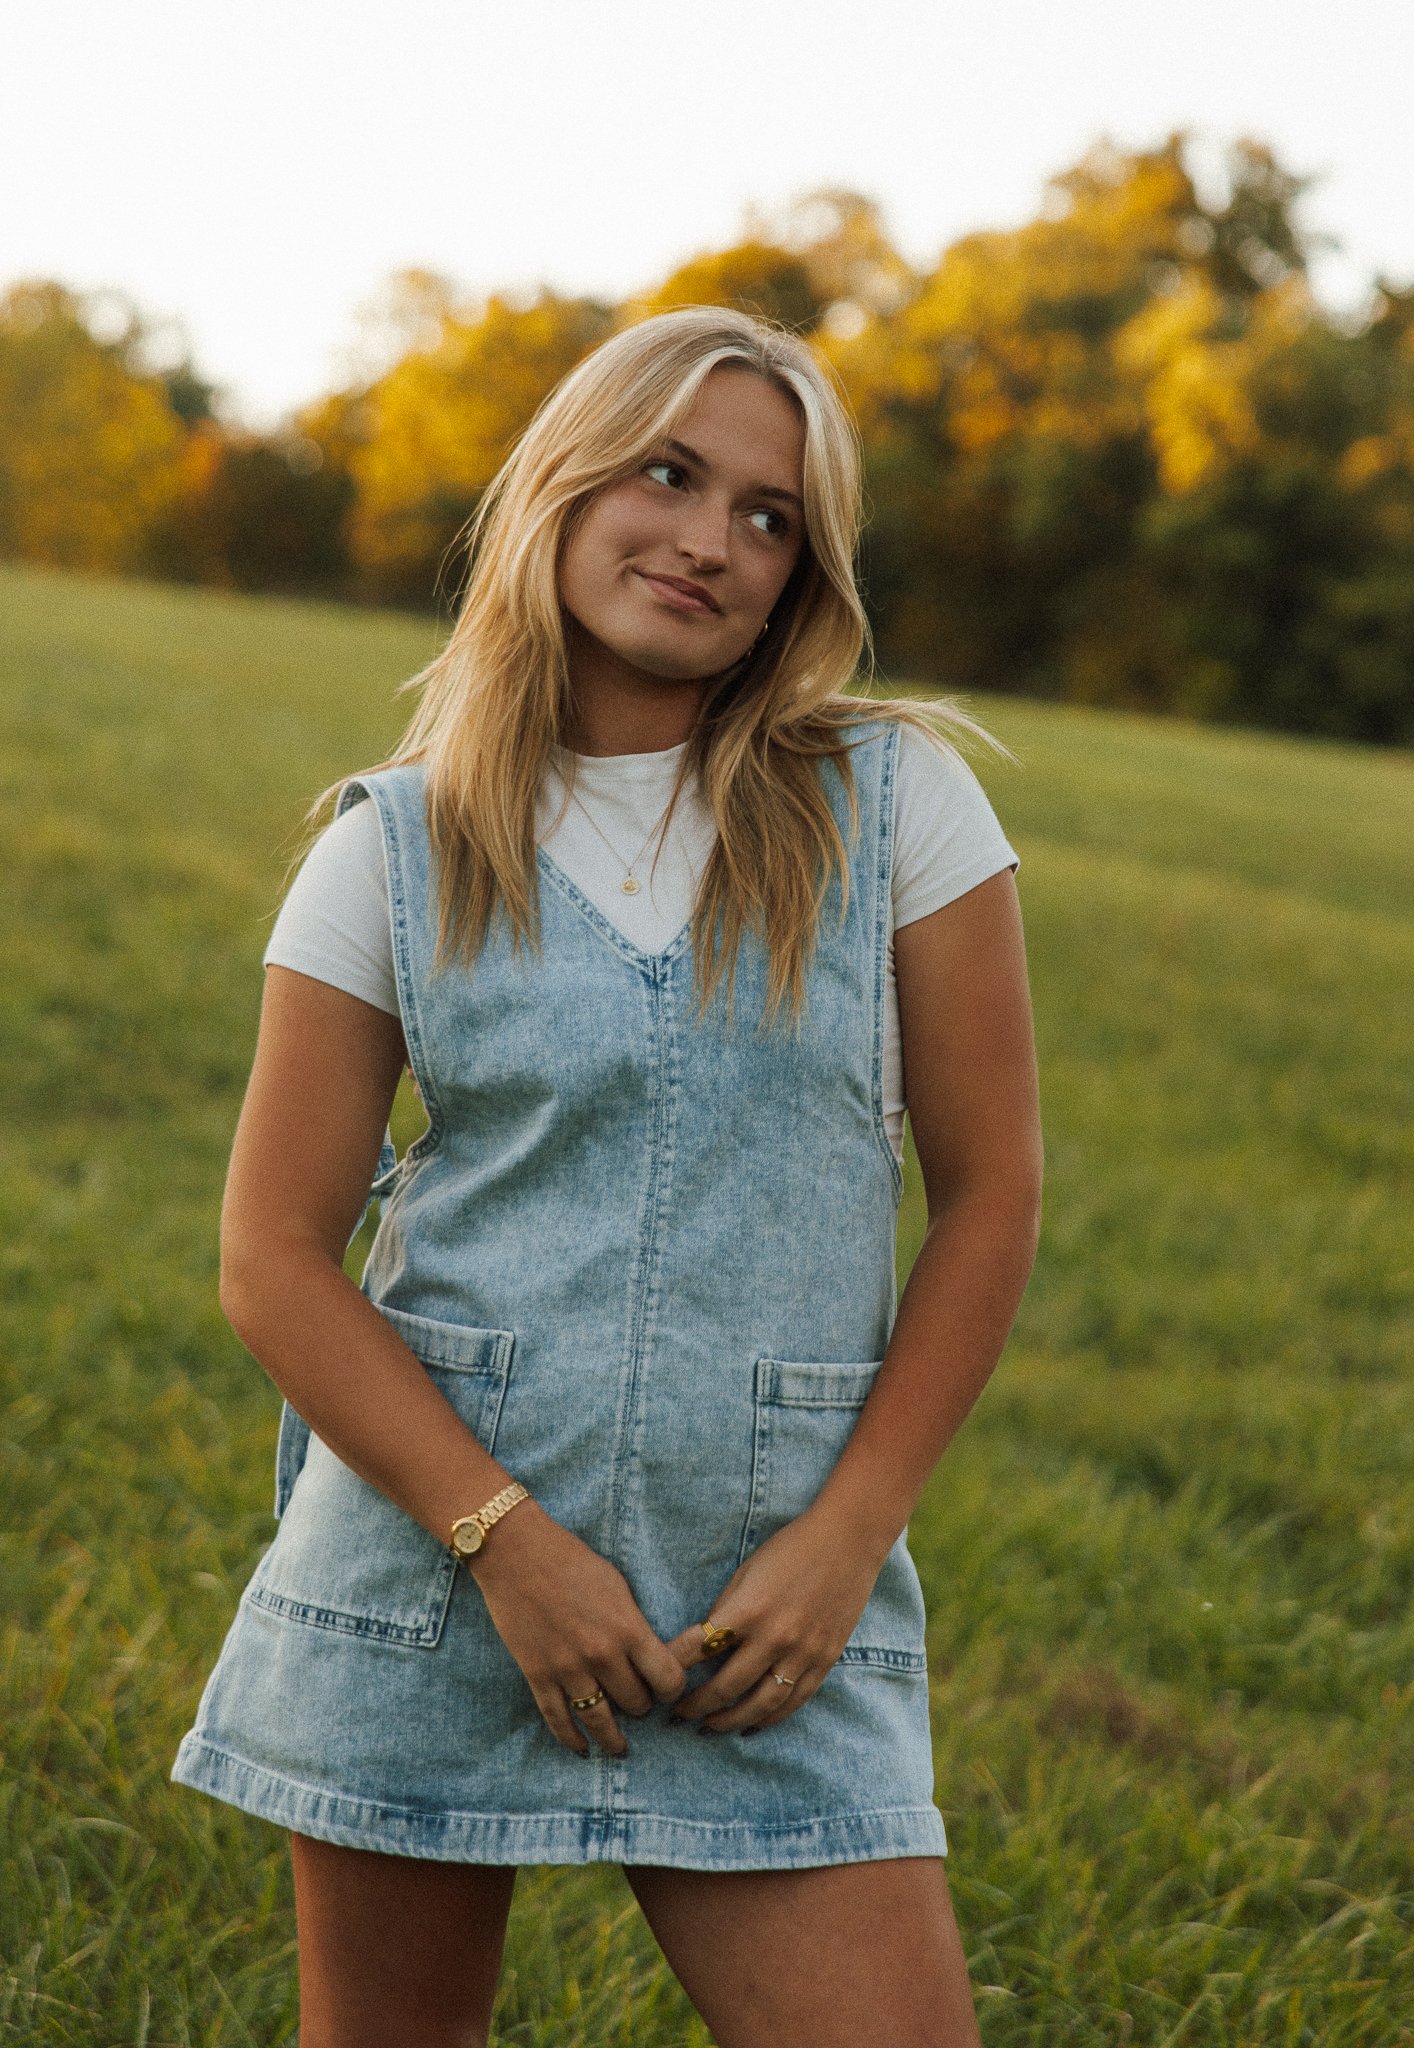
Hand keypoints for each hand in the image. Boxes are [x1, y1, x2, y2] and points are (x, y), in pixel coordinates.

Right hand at [465, 1500, 686, 1757]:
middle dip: (642, 1705)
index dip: (673, 1687)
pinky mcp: (538, 1675)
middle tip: (640, 1703)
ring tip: (620, 1748)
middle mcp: (601, 1655)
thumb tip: (648, 1654)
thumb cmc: (571, 1560)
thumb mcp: (617, 1585)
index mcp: (627, 1628)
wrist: (516, 1553)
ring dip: (613, 1738)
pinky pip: (558, 1720)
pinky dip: (571, 1739)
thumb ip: (633, 1623)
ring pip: (600, 1721)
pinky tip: (581, 1748)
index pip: (667, 1678)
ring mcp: (567, 1669)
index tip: (668, 1687)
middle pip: (636, 1703)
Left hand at [662, 1508, 884, 1734]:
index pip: (698, 1649)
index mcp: (748, 1611)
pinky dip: (769, 1719)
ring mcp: (803, 1653)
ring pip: (760, 1706)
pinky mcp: (825, 1660)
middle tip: (677, 1714)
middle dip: (695, 1705)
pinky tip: (751, 1726)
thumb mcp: (746, 1572)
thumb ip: (726, 1611)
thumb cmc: (790, 1548)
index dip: (672, 1667)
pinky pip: (794, 1701)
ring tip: (709, 1726)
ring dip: (729, 1721)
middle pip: (725, 1688)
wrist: (847, 1540)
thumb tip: (705, 1645)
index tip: (658, 1679)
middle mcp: (774, 1638)